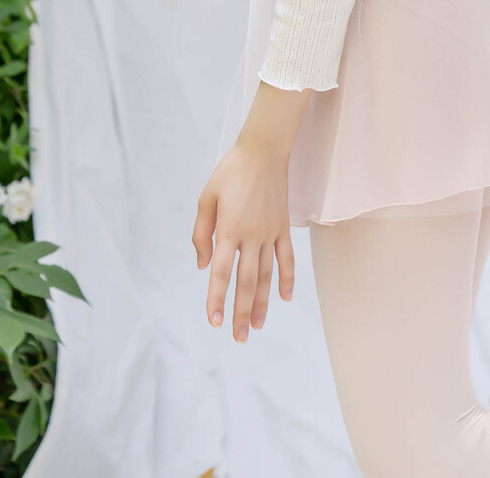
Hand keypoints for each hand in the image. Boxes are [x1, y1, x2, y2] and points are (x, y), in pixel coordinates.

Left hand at [192, 137, 294, 339]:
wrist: (263, 150)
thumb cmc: (230, 173)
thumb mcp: (206, 198)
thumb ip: (201, 233)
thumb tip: (203, 265)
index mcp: (229, 229)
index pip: (221, 272)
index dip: (217, 299)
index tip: (214, 322)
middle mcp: (251, 235)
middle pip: (246, 281)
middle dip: (241, 312)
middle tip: (239, 338)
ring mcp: (270, 232)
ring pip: (266, 275)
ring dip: (262, 302)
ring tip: (257, 326)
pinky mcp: (283, 227)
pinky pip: (286, 257)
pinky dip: (287, 278)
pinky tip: (285, 298)